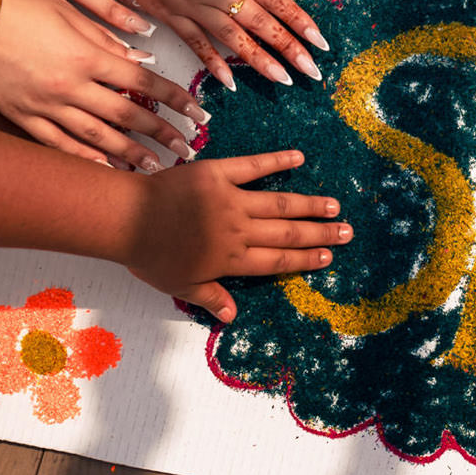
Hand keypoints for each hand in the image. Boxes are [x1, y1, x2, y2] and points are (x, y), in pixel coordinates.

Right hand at [0, 0, 204, 167]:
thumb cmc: (17, 5)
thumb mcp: (68, 13)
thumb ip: (106, 39)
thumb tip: (142, 59)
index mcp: (87, 56)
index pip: (144, 83)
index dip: (175, 100)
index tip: (198, 114)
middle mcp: (71, 86)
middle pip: (127, 116)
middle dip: (161, 133)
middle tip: (186, 147)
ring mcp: (46, 106)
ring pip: (97, 138)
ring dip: (129, 154)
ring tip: (155, 165)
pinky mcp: (23, 117)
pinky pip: (59, 144)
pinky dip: (84, 158)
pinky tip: (104, 168)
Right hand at [92, 0, 326, 90]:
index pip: (277, 0)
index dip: (301, 22)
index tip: (321, 43)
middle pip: (262, 25)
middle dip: (290, 50)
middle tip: (313, 73)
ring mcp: (193, 6)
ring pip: (234, 40)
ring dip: (261, 62)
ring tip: (283, 81)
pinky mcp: (168, 13)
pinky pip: (196, 44)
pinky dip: (213, 64)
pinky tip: (230, 82)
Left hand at [126, 150, 353, 321]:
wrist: (128, 219)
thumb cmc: (150, 255)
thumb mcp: (180, 285)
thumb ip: (210, 297)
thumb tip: (232, 316)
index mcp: (231, 259)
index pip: (277, 261)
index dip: (305, 259)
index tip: (328, 257)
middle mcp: (238, 230)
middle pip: (287, 233)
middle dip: (319, 234)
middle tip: (346, 232)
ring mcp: (231, 200)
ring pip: (279, 203)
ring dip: (309, 205)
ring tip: (333, 205)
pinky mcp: (218, 174)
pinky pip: (253, 166)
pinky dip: (277, 161)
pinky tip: (298, 158)